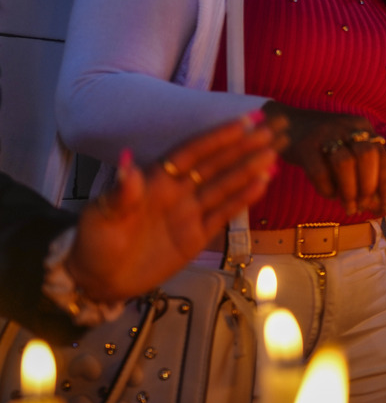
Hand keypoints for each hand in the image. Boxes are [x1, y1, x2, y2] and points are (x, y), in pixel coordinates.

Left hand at [69, 114, 282, 302]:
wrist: (99, 280)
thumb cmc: (95, 243)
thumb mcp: (101, 217)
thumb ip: (120, 193)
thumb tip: (128, 163)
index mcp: (155, 180)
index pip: (192, 153)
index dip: (217, 137)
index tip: (242, 123)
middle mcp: (177, 191)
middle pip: (216, 165)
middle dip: (242, 148)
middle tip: (270, 132)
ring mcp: (189, 212)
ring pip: (225, 186)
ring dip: (249, 170)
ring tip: (273, 155)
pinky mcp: (197, 235)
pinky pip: (224, 213)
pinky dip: (243, 199)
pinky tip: (262, 184)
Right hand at [263, 101, 385, 214]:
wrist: (288, 124)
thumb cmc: (324, 144)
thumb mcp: (348, 148)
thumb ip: (364, 172)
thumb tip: (381, 204)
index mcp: (362, 126)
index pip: (382, 155)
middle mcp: (346, 126)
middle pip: (367, 156)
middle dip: (369, 187)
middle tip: (364, 206)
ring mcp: (324, 133)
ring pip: (345, 163)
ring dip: (350, 191)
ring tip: (349, 206)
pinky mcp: (304, 145)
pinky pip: (319, 172)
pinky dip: (327, 189)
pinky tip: (329, 194)